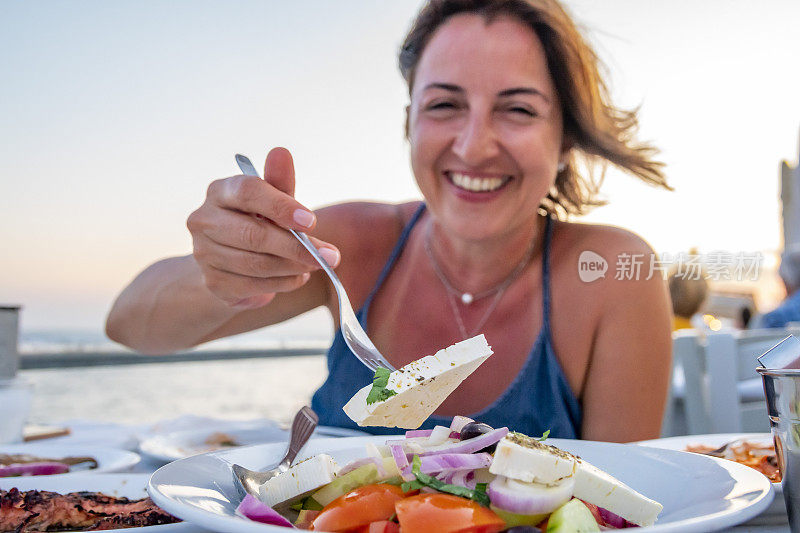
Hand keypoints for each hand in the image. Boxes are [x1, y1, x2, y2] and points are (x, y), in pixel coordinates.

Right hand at [187, 147, 340, 308]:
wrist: (233, 262)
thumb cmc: (259, 222)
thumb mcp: (274, 201)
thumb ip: (280, 182)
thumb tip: (281, 153)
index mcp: (220, 191)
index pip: (248, 192)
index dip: (282, 207)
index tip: (312, 222)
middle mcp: (203, 220)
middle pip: (253, 234)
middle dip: (296, 247)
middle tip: (329, 255)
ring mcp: (204, 253)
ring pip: (256, 263)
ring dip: (294, 267)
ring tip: (316, 264)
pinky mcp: (213, 282)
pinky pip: (254, 285)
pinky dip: (284, 283)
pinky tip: (298, 277)